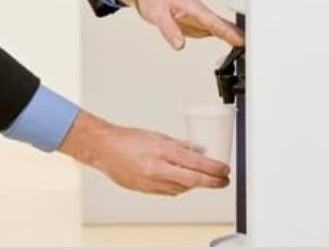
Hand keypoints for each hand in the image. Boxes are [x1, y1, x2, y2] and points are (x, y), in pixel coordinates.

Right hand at [59, 110, 229, 195]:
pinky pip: (170, 192)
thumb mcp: (156, 136)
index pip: (195, 163)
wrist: (103, 148)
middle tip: (223, 181)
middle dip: (212, 182)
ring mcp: (151, 182)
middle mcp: (157, 168)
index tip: (225, 170)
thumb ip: (177, 145)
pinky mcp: (146, 190)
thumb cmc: (126, 139)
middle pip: (193, 180)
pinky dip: (180, 187)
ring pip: (183, 188)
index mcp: (161, 151)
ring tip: (203, 179)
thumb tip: (197, 151)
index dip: (214, 169)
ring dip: (195, 184)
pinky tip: (182, 182)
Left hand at [136, 0, 244, 50]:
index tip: (240, 40)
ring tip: (250, 48)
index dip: (227, 31)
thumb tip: (180, 45)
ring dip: (234, 35)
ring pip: (220, 27)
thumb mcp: (157, 14)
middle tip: (255, 46)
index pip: (213, 21)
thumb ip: (170, 30)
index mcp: (193, 7)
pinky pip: (213, 30)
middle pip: (222, 24)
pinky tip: (232, 42)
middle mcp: (199, 11)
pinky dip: (224, 36)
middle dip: (238, 34)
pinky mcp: (197, 22)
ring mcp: (199, 17)